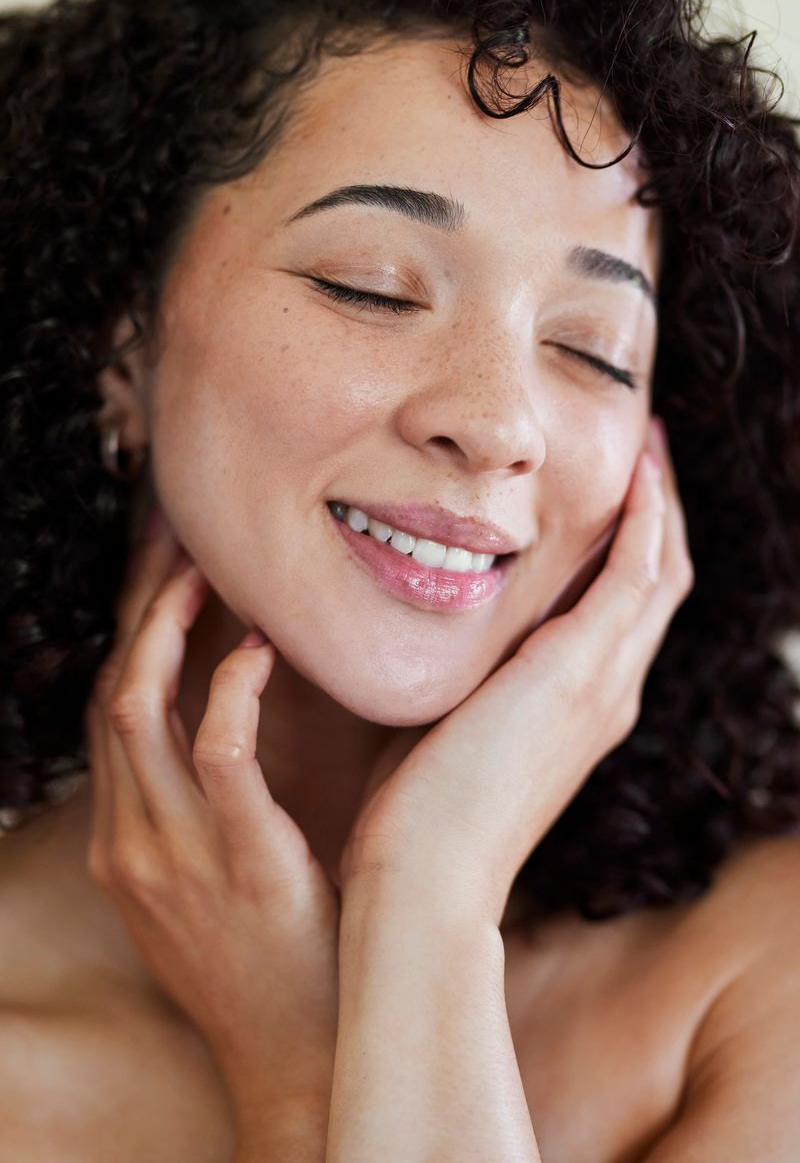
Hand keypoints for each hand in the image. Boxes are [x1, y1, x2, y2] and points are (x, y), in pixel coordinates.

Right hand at [83, 508, 337, 1150]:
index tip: (156, 569)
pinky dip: (230, 689)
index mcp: (121, 840)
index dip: (128, 634)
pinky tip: (260, 647)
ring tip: (203, 570)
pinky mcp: (241, 860)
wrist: (296, 1058)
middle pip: (111, 693)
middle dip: (135, 609)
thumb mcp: (202, 885)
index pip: (107, 711)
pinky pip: (218, 754)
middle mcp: (129, 840)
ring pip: (138, 710)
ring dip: (165, 630)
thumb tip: (221, 724)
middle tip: (170, 536)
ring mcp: (174, 853)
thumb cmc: (266, 958)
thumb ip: (196, 810)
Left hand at [340, 417, 693, 925]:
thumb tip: (437, 638)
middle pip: (658, 584)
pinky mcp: (579, 672)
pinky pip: (635, 573)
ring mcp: (603, 685)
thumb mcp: (450, 730)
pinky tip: (636, 475)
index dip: (630, 550)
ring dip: (658, 504)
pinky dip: (645, 520)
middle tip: (649, 452)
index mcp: (580, 709)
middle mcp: (608, 694)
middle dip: (658, 514)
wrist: (427, 881)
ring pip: (659, 571)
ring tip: (649, 448)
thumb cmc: (421, 817)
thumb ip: (464, 682)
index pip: (624, 612)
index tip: (617, 494)